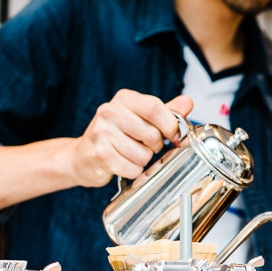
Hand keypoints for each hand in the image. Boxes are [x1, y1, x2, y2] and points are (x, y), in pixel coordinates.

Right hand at [69, 90, 193, 186]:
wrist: (83, 156)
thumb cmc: (115, 136)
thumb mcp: (140, 118)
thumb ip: (165, 112)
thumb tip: (188, 103)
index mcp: (124, 99)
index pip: (155, 107)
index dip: (170, 125)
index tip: (174, 135)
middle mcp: (110, 112)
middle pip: (152, 134)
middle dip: (155, 146)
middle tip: (144, 145)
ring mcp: (102, 133)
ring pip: (144, 155)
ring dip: (143, 160)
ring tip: (129, 154)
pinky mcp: (100, 154)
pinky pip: (132, 169)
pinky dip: (133, 171)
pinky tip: (122, 164)